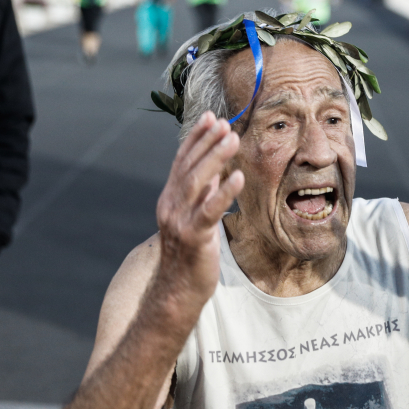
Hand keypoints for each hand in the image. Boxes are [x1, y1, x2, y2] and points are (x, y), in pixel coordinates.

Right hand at [155, 112, 243, 301]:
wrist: (177, 290)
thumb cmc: (192, 254)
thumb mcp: (197, 217)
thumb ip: (204, 193)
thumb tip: (217, 167)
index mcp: (170, 198)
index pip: (182, 161)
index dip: (196, 138)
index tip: (211, 118)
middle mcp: (171, 205)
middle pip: (189, 166)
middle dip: (207, 142)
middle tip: (225, 123)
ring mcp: (179, 221)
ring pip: (197, 182)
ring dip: (215, 158)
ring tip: (233, 139)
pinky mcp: (194, 237)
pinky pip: (209, 210)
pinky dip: (223, 192)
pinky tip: (238, 176)